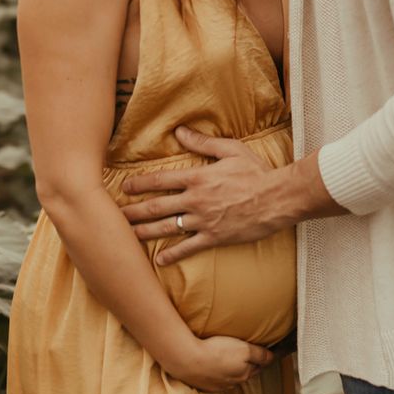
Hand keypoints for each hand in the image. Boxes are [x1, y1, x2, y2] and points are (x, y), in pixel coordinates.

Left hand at [121, 126, 278, 265]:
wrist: (277, 198)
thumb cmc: (256, 172)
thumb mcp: (231, 150)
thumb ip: (203, 143)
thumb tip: (180, 132)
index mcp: (198, 177)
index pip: (161, 179)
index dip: (140, 183)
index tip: (125, 186)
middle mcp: (196, 200)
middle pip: (157, 206)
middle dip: (134, 211)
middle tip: (115, 216)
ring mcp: (204, 221)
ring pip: (167, 228)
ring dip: (145, 232)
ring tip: (128, 236)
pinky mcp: (214, 237)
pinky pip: (189, 248)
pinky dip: (173, 255)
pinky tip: (160, 261)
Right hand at [168, 334, 274, 392]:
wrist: (188, 360)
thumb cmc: (217, 352)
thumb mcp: (244, 349)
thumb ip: (259, 354)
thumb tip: (272, 357)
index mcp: (244, 373)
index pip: (258, 366)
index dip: (260, 358)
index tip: (263, 352)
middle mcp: (233, 382)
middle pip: (244, 372)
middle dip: (247, 364)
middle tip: (247, 353)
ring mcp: (217, 384)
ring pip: (229, 376)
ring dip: (231, 368)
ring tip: (229, 357)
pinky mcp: (204, 383)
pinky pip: (215, 377)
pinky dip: (217, 371)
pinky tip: (213, 363)